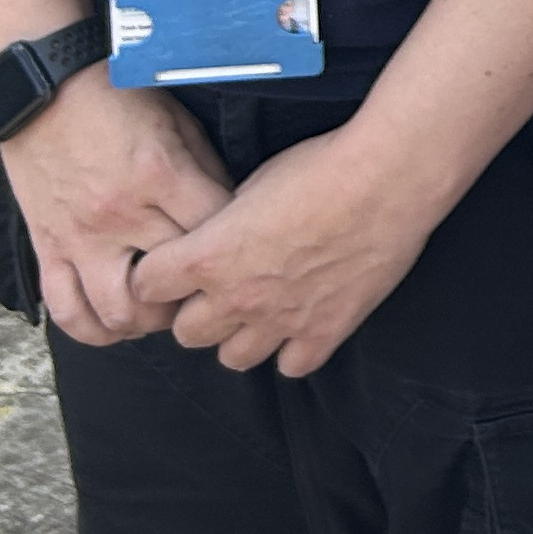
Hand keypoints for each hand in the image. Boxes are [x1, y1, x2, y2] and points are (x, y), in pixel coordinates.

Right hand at [0, 70, 232, 345]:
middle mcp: (121, 214)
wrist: (42, 87)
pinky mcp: (48, 247)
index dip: (234, 246)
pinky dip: (92, 328)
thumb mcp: (176, 120)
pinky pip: (66, 309)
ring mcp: (81, 237)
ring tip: (162, 310)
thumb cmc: (115, 97)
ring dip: (148, 321)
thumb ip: (204, 170)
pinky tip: (114, 323)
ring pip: (119, 311)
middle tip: (208, 290)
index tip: (241, 249)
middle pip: (172, 282)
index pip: (212, 233)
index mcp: (160, 175)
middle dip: (197, 292)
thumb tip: (230, 213)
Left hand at [126, 124, 450, 375]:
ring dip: (239, 335)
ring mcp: (280, 322)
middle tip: (219, 288)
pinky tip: (301, 322)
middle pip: (185, 332)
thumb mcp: (253, 182)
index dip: (158, 273)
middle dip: (195, 310)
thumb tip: (220, 236)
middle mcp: (236, 297)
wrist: (386, 179)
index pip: (146, 285)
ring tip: (259, 309)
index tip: (172, 265)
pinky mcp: (324, 333)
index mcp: (209, 256)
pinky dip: (291, 349)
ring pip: (232, 358)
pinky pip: (290, 366)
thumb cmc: (321, 167)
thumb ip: (225, 223)